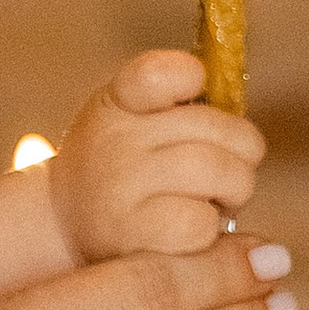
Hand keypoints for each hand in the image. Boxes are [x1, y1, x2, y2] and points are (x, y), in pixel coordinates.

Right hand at [45, 51, 263, 260]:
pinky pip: (203, 224)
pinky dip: (211, 232)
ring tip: (212, 202)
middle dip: (241, 154)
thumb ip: (179, 107)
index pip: (158, 72)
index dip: (189, 76)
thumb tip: (244, 132)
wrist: (64, 229)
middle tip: (222, 173)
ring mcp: (120, 188)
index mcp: (117, 103)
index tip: (195, 91)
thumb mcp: (132, 122)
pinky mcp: (133, 237)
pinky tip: (191, 232)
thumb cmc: (121, 173)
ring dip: (234, 193)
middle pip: (221, 130)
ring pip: (223, 174)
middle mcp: (114, 140)